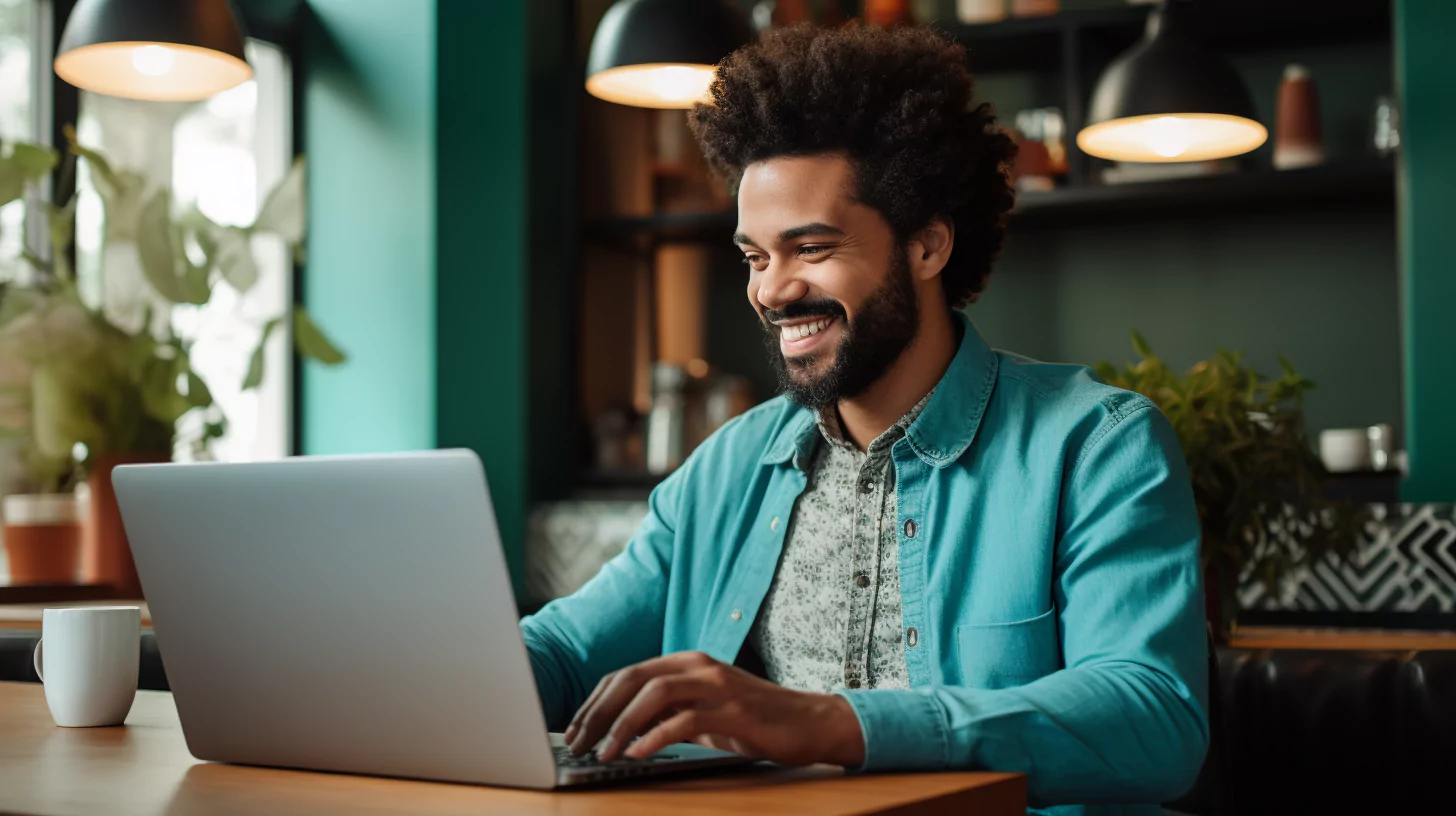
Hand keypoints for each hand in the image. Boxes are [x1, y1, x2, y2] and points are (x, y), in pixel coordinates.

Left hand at [563, 651, 865, 766]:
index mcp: (685, 662)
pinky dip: (657, 736)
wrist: (808, 721)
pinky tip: (639, 753)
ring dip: (621, 725)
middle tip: (577, 744)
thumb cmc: (753, 720)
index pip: (625, 674)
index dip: (594, 702)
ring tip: (604, 752)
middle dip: (597, 713)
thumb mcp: (702, 713)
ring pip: (654, 695)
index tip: (573, 731)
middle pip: (632, 679)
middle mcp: (697, 665)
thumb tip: (622, 730)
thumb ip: (667, 714)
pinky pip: (686, 719)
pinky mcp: (733, 709)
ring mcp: (716, 684)